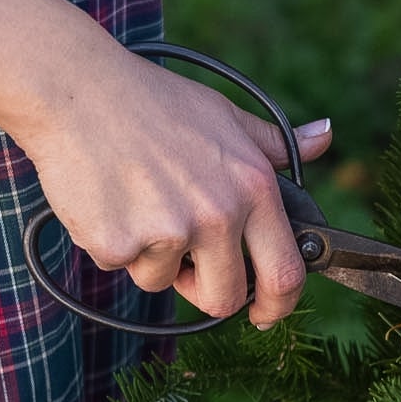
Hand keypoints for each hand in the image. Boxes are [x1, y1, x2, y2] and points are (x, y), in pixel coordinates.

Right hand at [0, 0, 331, 325]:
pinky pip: (119, 265)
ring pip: (162, 281)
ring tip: (135, 200)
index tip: (264, 313)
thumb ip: (274, 142)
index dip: (277, 306)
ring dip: (149, 256)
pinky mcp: (118, 243)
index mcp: (253, 187)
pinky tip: (105, 196)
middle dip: (204, 291)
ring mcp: (168, 231)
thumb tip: (325, 136)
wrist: (75, 88)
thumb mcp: (224, 115)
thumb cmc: (152, 101)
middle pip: (224, 299)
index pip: (285, 273)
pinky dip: (110, 241)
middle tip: (183, 261)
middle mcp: (217, 213)